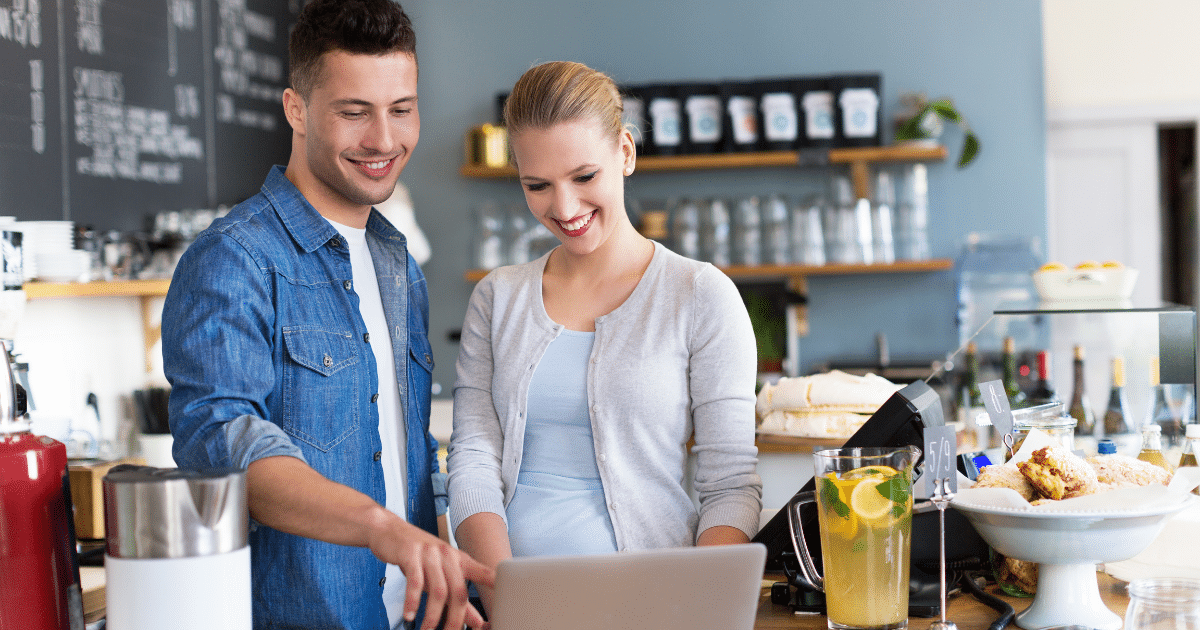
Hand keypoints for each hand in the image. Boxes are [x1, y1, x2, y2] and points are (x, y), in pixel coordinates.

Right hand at [368, 518, 494, 629]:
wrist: (389, 530)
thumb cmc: (418, 554)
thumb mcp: (440, 575)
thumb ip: (458, 599)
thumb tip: (477, 622)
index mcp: (459, 559)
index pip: (484, 572)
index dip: (497, 584)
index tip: (506, 599)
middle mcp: (448, 555)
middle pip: (459, 591)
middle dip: (456, 618)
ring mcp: (429, 553)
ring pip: (437, 590)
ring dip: (432, 615)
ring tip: (427, 629)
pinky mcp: (410, 554)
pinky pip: (414, 581)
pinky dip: (412, 601)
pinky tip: (410, 614)